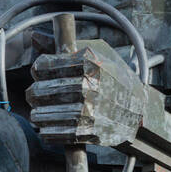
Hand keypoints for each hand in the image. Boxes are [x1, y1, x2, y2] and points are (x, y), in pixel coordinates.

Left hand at [26, 40, 145, 150]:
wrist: (138, 107)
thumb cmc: (113, 78)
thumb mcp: (96, 55)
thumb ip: (66, 50)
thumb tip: (33, 37)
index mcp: (87, 63)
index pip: (44, 66)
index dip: (39, 70)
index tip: (39, 73)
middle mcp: (87, 86)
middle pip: (41, 91)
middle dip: (34, 93)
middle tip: (34, 95)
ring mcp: (88, 111)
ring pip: (44, 115)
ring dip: (38, 114)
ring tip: (39, 113)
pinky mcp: (89, 132)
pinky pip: (56, 134)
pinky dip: (48, 131)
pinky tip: (47, 127)